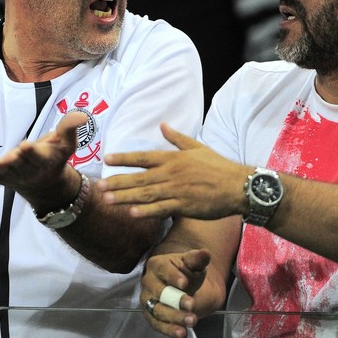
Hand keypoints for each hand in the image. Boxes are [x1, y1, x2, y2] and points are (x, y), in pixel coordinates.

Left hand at [0, 111, 86, 212]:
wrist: (48, 186)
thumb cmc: (56, 158)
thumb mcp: (66, 143)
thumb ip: (69, 128)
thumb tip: (82, 115)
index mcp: (47, 162)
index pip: (39, 157)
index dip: (32, 152)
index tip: (25, 145)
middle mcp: (31, 171)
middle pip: (21, 165)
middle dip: (15, 161)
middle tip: (9, 156)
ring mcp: (17, 177)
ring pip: (8, 173)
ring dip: (0, 169)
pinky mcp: (5, 179)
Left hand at [98, 123, 250, 219]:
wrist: (239, 186)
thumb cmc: (218, 166)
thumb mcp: (196, 147)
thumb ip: (176, 137)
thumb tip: (162, 124)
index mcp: (172, 158)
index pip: (142, 157)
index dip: (123, 158)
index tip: (106, 159)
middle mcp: (170, 173)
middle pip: (139, 178)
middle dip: (117, 182)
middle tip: (98, 186)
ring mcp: (176, 190)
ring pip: (145, 194)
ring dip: (125, 197)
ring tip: (108, 200)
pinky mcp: (184, 206)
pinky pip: (161, 209)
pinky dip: (146, 211)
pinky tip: (132, 213)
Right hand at [141, 249, 210, 337]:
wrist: (181, 286)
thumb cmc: (185, 272)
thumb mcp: (193, 264)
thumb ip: (197, 259)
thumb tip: (205, 253)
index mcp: (157, 265)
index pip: (163, 270)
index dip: (173, 277)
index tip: (185, 283)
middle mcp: (148, 282)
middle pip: (159, 292)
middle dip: (175, 300)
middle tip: (191, 305)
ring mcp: (148, 300)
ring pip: (157, 310)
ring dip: (174, 317)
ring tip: (192, 321)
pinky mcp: (150, 315)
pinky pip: (157, 324)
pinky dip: (169, 330)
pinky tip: (182, 333)